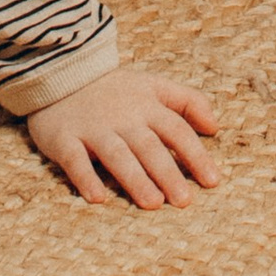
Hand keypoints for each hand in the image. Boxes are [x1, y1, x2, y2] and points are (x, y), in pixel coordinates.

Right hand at [27, 62, 219, 207]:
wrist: (60, 72)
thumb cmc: (114, 89)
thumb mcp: (152, 85)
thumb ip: (187, 101)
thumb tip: (215, 126)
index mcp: (145, 105)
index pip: (176, 129)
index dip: (195, 154)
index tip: (213, 181)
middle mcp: (122, 118)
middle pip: (148, 146)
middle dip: (167, 172)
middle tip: (184, 201)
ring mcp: (92, 128)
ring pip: (116, 154)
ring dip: (134, 178)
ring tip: (153, 203)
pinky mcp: (63, 138)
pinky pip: (75, 160)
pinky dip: (85, 178)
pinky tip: (98, 198)